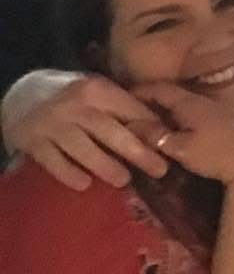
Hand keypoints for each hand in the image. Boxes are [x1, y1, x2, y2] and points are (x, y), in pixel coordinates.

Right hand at [2, 70, 169, 189]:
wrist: (23, 93)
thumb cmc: (73, 96)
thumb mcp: (98, 92)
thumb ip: (122, 107)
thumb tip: (160, 128)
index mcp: (98, 89)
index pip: (129, 110)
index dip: (151, 129)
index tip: (170, 146)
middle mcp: (76, 105)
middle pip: (111, 131)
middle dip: (138, 152)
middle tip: (160, 170)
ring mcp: (53, 123)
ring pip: (83, 148)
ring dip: (106, 166)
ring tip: (124, 180)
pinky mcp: (34, 141)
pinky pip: (54, 162)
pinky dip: (70, 174)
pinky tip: (84, 184)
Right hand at [132, 82, 233, 185]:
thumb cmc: (215, 153)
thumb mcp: (181, 147)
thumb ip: (155, 136)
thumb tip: (130, 126)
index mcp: (188, 102)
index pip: (157, 88)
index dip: (136, 91)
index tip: (117, 99)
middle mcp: (199, 101)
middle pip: (167, 96)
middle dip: (146, 103)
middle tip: (125, 115)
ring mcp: (210, 111)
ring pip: (178, 107)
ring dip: (160, 113)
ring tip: (141, 126)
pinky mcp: (217, 123)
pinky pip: (187, 116)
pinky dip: (173, 121)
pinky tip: (167, 134)